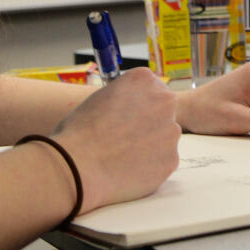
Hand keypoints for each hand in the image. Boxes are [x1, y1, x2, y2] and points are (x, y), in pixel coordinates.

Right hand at [49, 67, 181, 207]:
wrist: (77, 166)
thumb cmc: (78, 132)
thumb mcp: (100, 98)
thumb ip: (124, 99)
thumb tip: (131, 109)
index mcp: (144, 79)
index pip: (151, 89)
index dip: (137, 105)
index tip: (125, 117)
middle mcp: (164, 100)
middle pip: (162, 112)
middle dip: (148, 124)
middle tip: (124, 139)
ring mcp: (171, 130)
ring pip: (164, 138)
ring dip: (150, 146)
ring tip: (121, 157)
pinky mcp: (172, 159)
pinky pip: (163, 161)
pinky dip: (149, 167)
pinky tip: (127, 170)